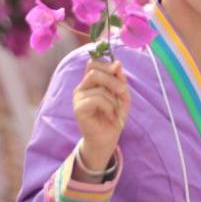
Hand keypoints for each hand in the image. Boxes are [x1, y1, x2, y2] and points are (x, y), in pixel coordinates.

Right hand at [73, 59, 130, 173]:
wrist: (108, 138)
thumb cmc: (114, 115)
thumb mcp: (122, 95)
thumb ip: (119, 79)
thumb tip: (117, 63)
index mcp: (90, 82)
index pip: (92, 63)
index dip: (106, 65)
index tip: (117, 71)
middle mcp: (82, 88)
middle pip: (94, 72)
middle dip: (113, 81)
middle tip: (122, 93)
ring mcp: (78, 98)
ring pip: (99, 88)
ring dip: (113, 99)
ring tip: (115, 110)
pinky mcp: (78, 109)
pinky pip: (97, 99)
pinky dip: (108, 107)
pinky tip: (109, 115)